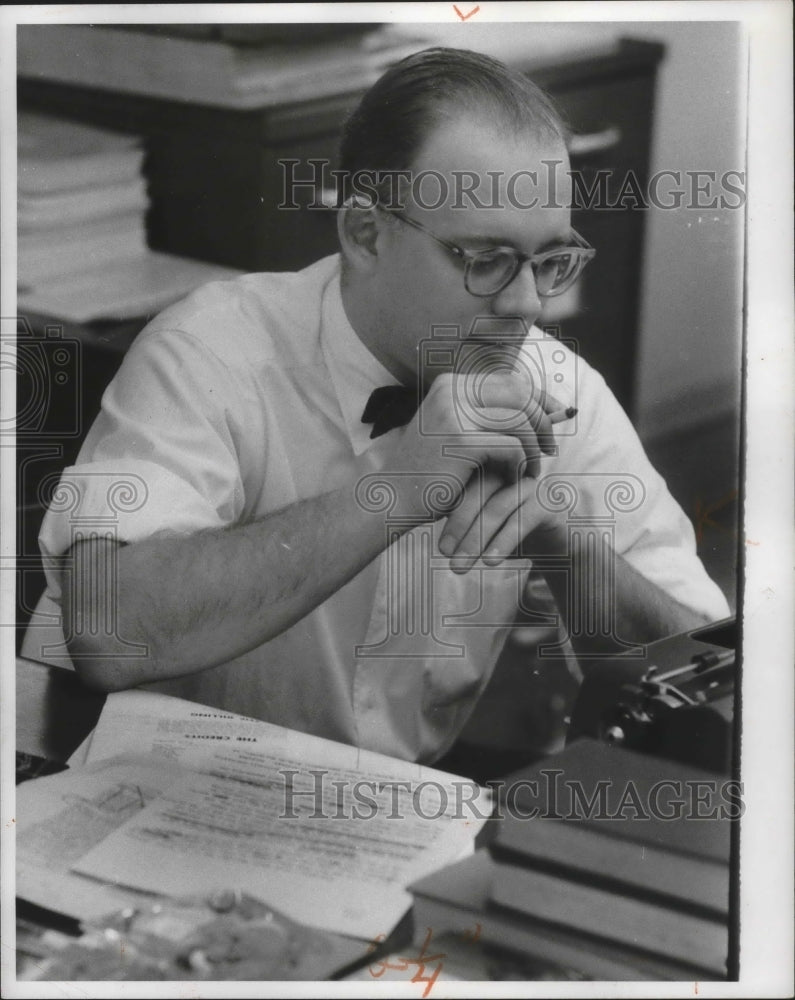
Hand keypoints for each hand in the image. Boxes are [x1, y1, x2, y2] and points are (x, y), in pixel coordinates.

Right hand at [383, 371, 564, 519]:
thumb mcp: (461, 435)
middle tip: (550, 448)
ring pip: (519, 420)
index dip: (540, 399)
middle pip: (519, 394)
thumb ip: (495, 419)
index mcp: (449, 384)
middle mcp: (450, 390)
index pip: (510, 381)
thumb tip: (551, 408)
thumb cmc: (432, 472)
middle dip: (543, 420)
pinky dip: (520, 465)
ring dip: (533, 447)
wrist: (392, 498)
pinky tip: (514, 479)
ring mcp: (453, 413)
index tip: (558, 419)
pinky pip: (511, 446)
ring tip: (532, 469)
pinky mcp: (460, 441)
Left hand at [438, 467, 566, 572]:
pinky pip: (522, 520)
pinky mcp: (549, 501)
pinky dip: (503, 541)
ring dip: (476, 539)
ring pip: (498, 508)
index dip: (450, 518)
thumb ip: (465, 526)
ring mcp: (530, 484)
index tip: (441, 549)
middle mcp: (509, 472)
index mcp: (490, 472)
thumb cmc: (519, 536)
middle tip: (446, 556)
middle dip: (460, 528)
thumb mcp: (489, 532)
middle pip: (478, 495)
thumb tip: (434, 538)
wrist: (563, 545)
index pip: (464, 488)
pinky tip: (490, 561)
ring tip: (461, 565)